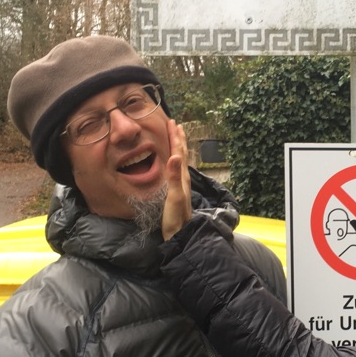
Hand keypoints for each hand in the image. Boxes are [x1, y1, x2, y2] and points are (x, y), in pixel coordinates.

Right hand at [162, 120, 192, 240]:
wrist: (180, 234)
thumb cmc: (175, 217)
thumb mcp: (174, 196)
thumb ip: (174, 177)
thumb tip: (174, 157)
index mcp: (181, 177)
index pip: (178, 152)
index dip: (175, 137)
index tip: (172, 122)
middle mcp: (183, 178)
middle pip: (181, 153)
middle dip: (178, 137)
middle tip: (174, 124)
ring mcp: (181, 184)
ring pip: (180, 160)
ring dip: (178, 146)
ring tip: (176, 137)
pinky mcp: (177, 190)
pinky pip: (177, 168)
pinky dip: (175, 159)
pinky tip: (173, 162)